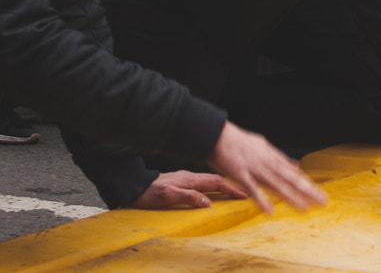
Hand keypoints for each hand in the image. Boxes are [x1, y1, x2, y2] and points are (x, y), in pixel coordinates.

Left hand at [131, 169, 248, 209]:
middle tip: (245, 192)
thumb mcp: (167, 196)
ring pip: (210, 180)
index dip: (231, 188)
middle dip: (232, 185)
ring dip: (224, 185)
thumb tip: (208, 203)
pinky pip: (203, 183)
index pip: (216, 182)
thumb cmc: (149, 194)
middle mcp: (190, 177)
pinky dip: (214, 187)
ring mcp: (186, 179)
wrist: (135, 186)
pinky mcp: (181, 182)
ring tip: (235, 191)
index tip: (244, 194)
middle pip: (216, 179)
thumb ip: (188, 197)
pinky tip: (214, 191)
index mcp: (190, 180)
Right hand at [206, 121, 325, 213]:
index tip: (319, 194)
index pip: (293, 172)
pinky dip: (262, 199)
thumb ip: (280, 157)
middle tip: (323, 202)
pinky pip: (253, 189)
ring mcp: (255, 167)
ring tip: (305, 209)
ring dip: (291, 197)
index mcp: (273, 155)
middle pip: (291, 178)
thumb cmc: (239, 141)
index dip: (307, 183)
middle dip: (308, 191)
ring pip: (276, 184)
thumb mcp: (264, 146)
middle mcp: (267, 161)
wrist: (217, 134)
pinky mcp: (240, 173)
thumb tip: (297, 165)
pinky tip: (270, 211)